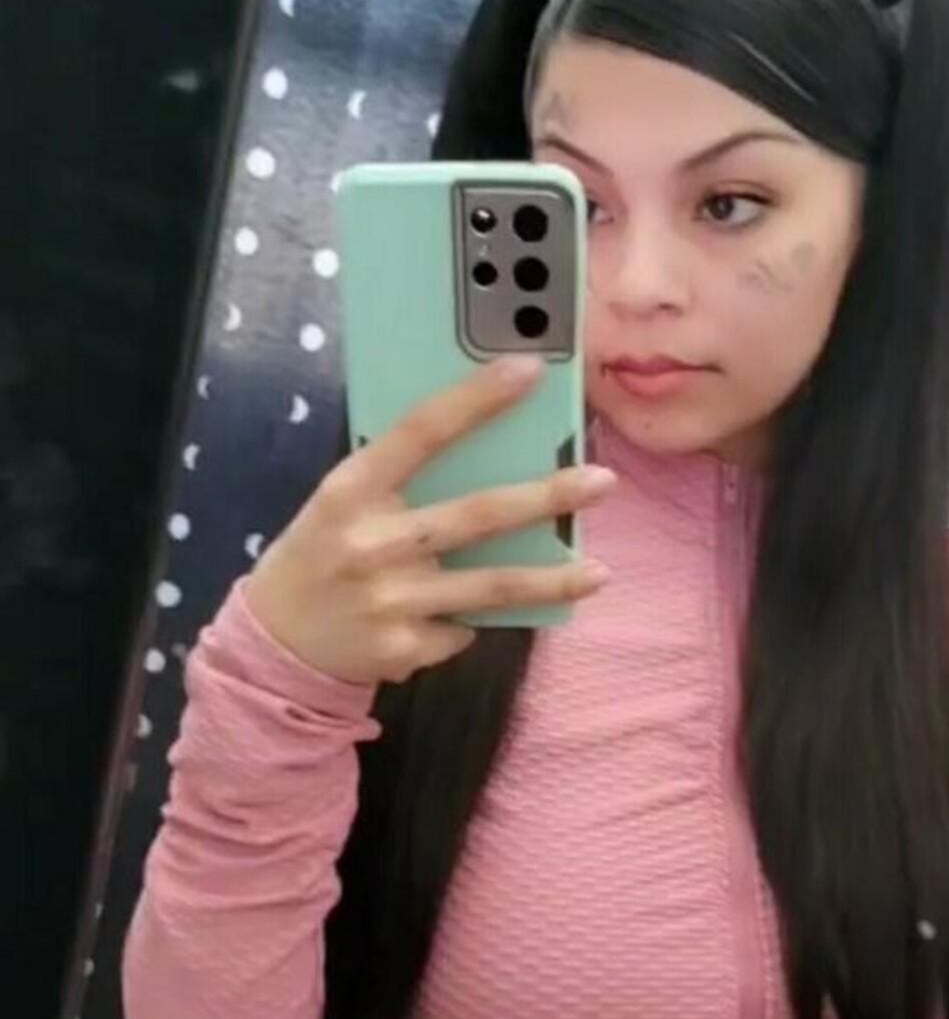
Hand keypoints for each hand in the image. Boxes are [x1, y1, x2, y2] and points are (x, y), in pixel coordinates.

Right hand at [242, 355, 615, 685]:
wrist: (277, 643)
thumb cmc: (323, 553)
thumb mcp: (343, 503)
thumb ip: (399, 479)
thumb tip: (493, 448)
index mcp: (351, 490)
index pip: (419, 431)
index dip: (476, 399)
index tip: (529, 371)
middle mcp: (372, 543)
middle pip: (477, 514)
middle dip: (546, 497)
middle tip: (602, 480)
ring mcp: (392, 600)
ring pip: (492, 587)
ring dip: (553, 579)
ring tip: (600, 571)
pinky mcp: (406, 648)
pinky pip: (464, 627)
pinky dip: (472, 620)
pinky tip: (464, 616)